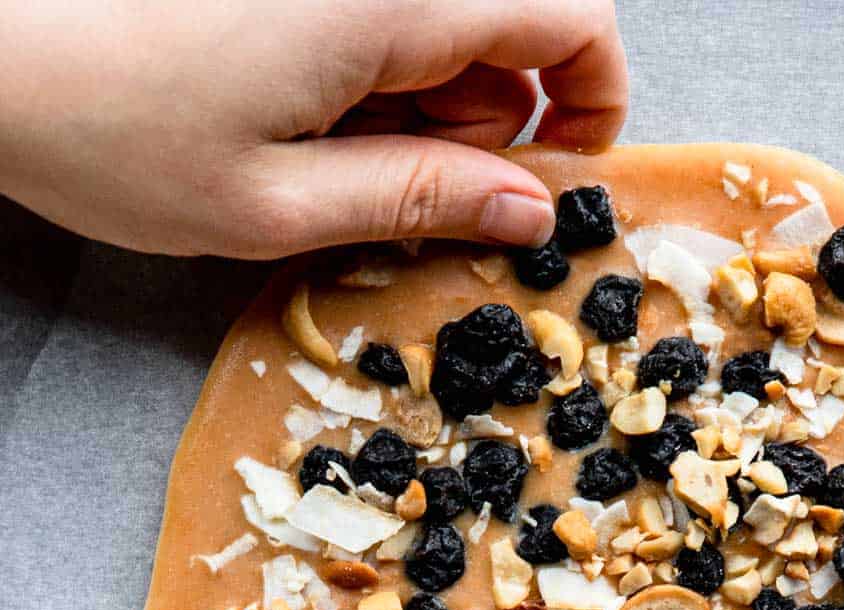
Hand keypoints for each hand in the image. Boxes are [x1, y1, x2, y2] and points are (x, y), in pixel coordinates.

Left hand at [0, 0, 626, 257]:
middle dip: (486, 120)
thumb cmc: (106, 129)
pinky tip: (293, 112)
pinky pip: (375, 18)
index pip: (571, 14)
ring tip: (322, 154)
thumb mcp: (276, 206)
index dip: (594, 99)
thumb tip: (531, 212)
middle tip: (393, 186)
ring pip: (442, 23)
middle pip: (508, 25)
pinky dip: (362, 75)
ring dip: (416, 104)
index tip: (558, 178)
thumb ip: (420, 200)